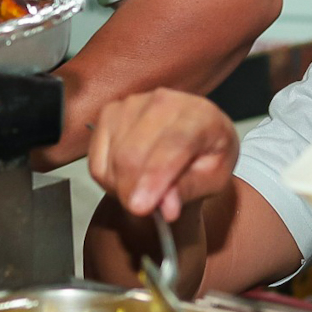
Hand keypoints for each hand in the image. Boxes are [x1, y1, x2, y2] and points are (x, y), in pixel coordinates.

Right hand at [87, 89, 238, 221]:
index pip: (172, 144)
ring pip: (113, 157)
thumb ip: (190, 190)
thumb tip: (166, 209)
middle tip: (142, 211)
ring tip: (143, 190)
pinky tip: (127, 178)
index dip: (153, 177)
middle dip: (131, 190)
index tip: (140, 208)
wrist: (192, 135)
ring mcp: (132, 103)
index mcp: (200, 114)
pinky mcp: (110, 112)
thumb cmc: (206, 157)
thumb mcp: (213, 179)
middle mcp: (164, 100)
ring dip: (121, 187)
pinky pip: (97, 158)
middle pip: (133, 153)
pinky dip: (108, 178)